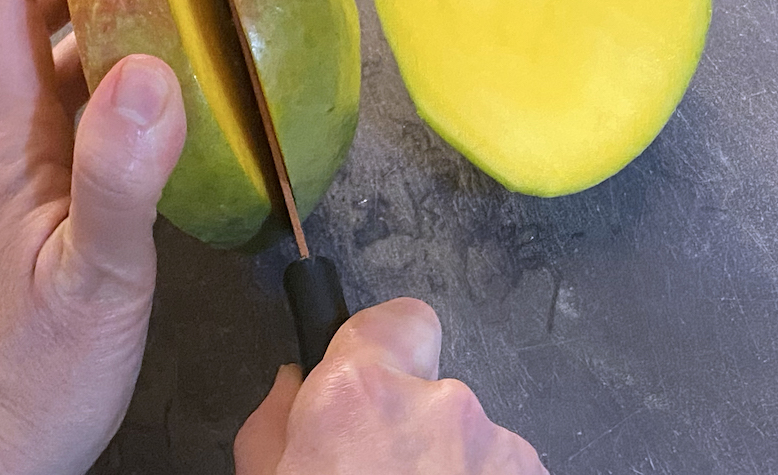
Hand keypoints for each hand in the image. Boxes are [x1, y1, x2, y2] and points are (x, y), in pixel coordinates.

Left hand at [0, 0, 186, 474]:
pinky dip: (103, 62)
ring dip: (85, 2)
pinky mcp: (38, 189)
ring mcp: (15, 163)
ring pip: (42, 54)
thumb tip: (154, 72)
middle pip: (15, 12)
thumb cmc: (40, 365)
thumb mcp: (94, 274)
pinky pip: (66, 101)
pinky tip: (154, 74)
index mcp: (0, 136)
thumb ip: (121, 177)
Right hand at [234, 298, 546, 474]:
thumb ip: (278, 426)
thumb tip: (294, 386)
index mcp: (360, 397)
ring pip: (473, 444)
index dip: (386, 343)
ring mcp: (499, 451)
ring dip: (452, 474)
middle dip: (412, 433)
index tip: (375, 374)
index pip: (398, 319)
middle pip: (433, 393)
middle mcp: (440, 407)